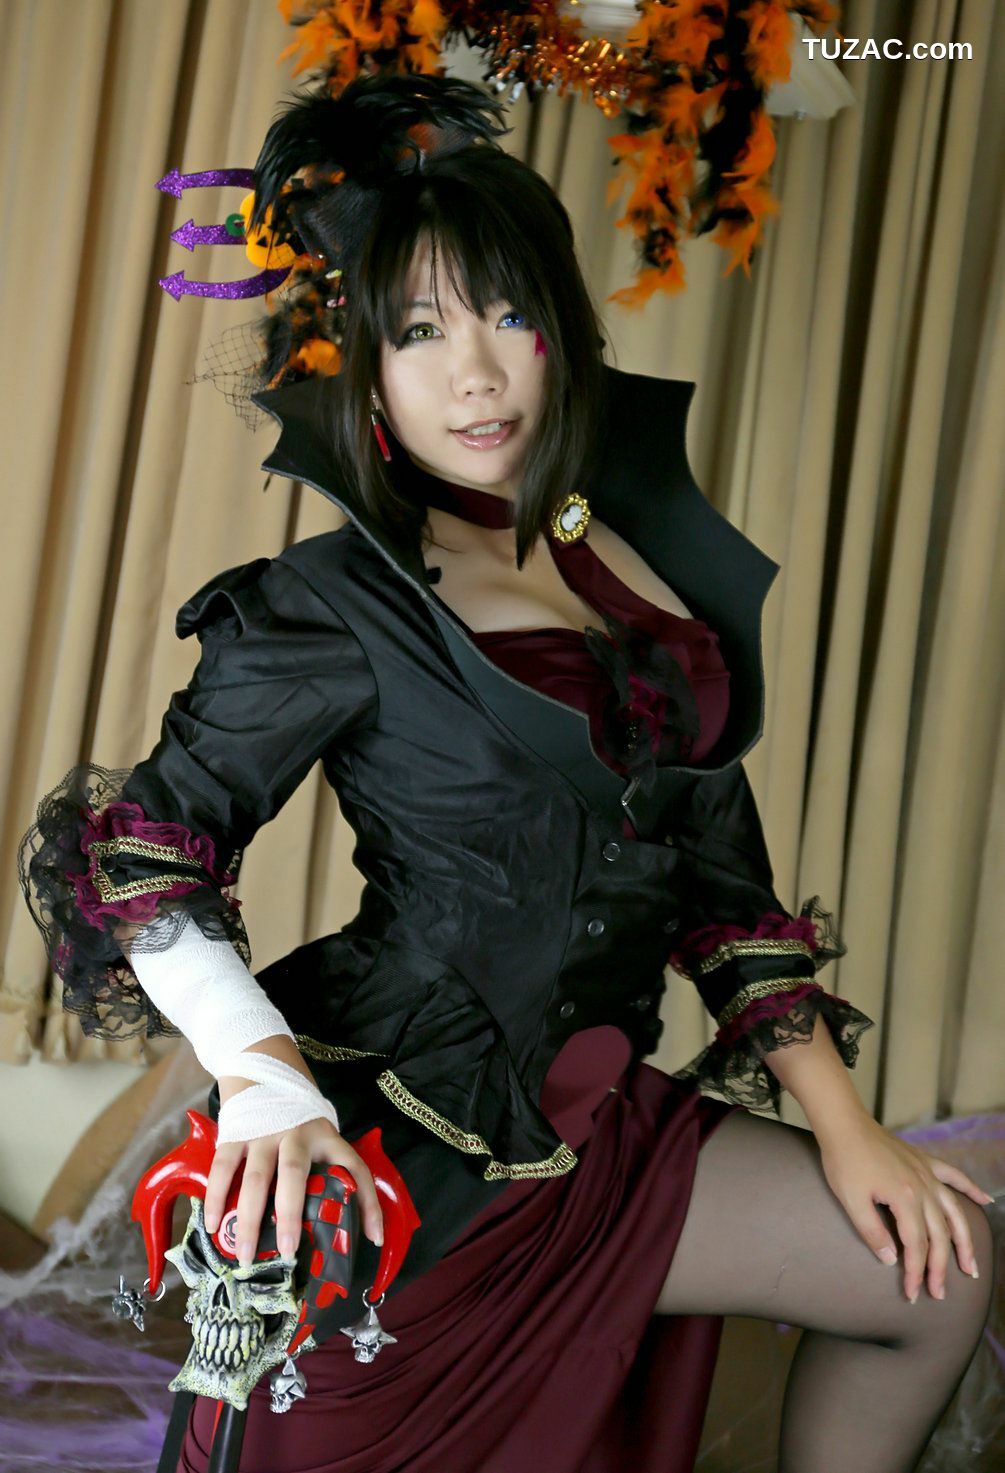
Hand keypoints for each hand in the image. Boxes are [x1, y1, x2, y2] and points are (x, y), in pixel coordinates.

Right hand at [203, 1115, 384, 1265]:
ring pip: (257, 1179)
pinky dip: (217, 1198)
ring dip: (250, 1220)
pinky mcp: (235, 1134)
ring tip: (245, 1255)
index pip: (354, 1169)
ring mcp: (263, 1134)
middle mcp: (296, 1135)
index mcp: (326, 1137)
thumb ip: (328, 1169)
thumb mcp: (320, 1136)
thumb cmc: (297, 1120)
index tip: (374, 1238)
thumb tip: (352, 1226)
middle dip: (290, 1216)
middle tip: (287, 1253)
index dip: (368, 1203)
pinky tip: (214, 1226)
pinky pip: (224, 1169)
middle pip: (295, 1175)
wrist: (262, 1073)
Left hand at [817, 1114, 993, 1302]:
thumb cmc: (843, 1161)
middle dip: (940, 1268)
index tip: (911, 1294)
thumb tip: (892, 1260)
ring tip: (970, 1267)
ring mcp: (927, 1173)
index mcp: (905, 1199)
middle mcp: (923, 1188)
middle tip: (938, 1293)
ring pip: (954, 1213)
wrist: (844, 1124)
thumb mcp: (851, 1201)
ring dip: (964, 1241)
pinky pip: (954, 1176)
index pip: (916, 1246)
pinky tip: (987, 1200)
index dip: (915, 1272)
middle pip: (939, 1236)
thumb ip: (872, 1232)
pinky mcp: (925, 1161)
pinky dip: (972, 1188)